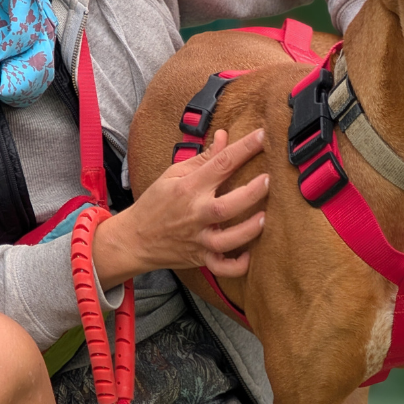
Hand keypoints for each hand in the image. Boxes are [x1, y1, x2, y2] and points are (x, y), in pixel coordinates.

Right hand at [93, 129, 267, 289]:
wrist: (134, 239)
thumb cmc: (156, 204)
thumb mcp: (174, 174)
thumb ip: (204, 158)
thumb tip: (225, 137)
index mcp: (189, 188)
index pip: (220, 164)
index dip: (243, 148)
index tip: (263, 136)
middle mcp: (196, 214)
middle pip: (226, 206)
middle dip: (250, 193)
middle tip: (270, 180)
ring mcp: (199, 239)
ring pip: (227, 239)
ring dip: (248, 230)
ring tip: (265, 218)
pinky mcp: (201, 258)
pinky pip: (221, 267)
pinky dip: (237, 266)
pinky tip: (251, 256)